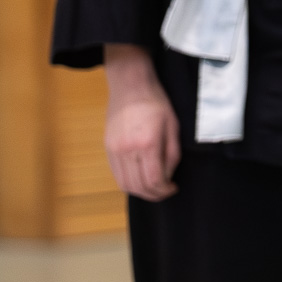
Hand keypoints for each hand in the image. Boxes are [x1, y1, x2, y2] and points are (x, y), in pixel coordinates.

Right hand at [103, 44, 179, 201]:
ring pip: (125, 185)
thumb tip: (168, 176)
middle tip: (165, 191)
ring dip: (140, 192)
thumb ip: (172, 154)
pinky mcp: (107, 149)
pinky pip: (117, 175)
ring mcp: (114, 151)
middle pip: (138, 187)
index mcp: (147, 143)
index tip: (173, 188)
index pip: (154, 180)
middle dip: (154, 194)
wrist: (130, 87)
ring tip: (154, 187)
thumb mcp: (173, 127)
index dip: (165, 190)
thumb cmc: (156, 103)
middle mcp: (127, 150)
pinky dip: (129, 182)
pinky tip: (141, 178)